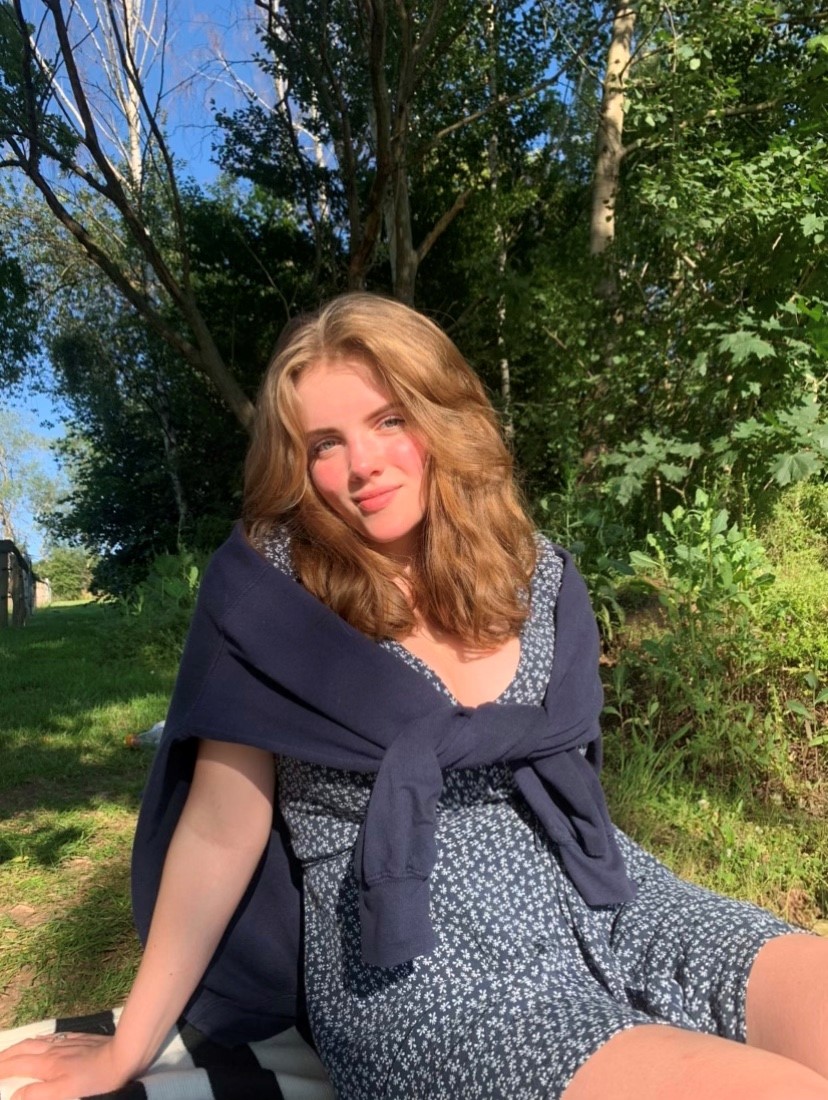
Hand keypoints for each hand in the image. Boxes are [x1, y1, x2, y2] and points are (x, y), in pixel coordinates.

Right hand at [0, 1031, 135, 1099]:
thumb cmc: (94, 1079)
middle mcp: (53, 1049)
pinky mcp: (79, 1039)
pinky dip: (38, 1041)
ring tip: (12, 1052)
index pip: (17, 1065)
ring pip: (36, 1041)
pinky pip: (51, 1037)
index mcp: (46, 1063)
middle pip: (23, 1049)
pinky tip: (42, 1043)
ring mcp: (67, 1042)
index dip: (1, 1069)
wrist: (122, 1056)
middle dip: (6, 1056)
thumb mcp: (62, 1093)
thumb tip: (14, 1096)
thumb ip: (35, 1094)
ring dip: (20, 1046)